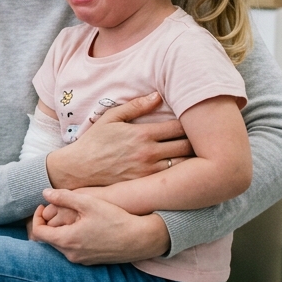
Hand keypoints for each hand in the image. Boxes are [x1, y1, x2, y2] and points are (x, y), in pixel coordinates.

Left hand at [29, 188, 170, 264]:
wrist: (140, 239)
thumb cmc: (115, 219)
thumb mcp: (88, 202)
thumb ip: (63, 197)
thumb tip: (45, 193)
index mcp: (66, 240)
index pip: (38, 232)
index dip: (36, 217)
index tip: (43, 206)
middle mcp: (71, 255)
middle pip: (47, 240)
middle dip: (47, 223)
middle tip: (53, 208)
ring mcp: (81, 260)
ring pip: (59, 245)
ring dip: (58, 231)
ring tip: (67, 215)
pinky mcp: (91, 261)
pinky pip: (72, 250)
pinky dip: (70, 238)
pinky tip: (81, 226)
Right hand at [44, 92, 192, 189]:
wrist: (77, 170)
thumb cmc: (94, 141)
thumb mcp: (110, 118)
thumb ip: (136, 106)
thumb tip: (158, 96)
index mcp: (142, 134)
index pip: (179, 126)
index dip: (192, 124)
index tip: (196, 122)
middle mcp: (148, 153)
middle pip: (187, 146)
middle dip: (198, 141)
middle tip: (203, 138)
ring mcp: (148, 171)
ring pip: (184, 165)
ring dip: (193, 159)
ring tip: (199, 153)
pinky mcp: (145, 185)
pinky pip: (172, 180)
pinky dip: (182, 174)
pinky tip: (187, 170)